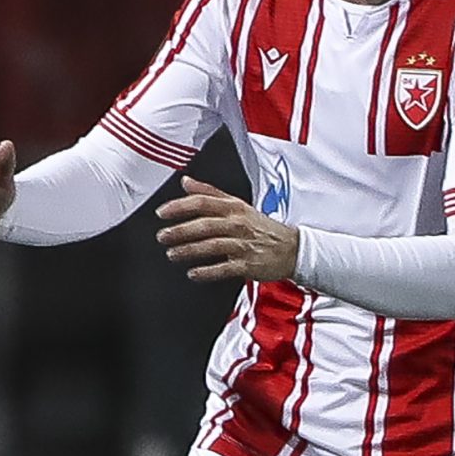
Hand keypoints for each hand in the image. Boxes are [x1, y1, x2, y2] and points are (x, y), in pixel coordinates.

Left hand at [155, 178, 299, 282]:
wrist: (293, 248)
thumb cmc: (261, 227)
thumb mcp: (238, 204)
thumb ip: (210, 193)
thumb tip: (185, 182)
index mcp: (234, 208)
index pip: (203, 202)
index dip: (180, 206)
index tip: (162, 212)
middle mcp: (238, 224)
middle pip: (206, 224)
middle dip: (181, 230)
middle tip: (162, 236)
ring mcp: (244, 244)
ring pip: (213, 245)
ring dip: (190, 250)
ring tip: (172, 254)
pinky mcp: (249, 264)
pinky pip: (225, 268)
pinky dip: (208, 271)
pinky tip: (193, 273)